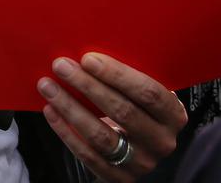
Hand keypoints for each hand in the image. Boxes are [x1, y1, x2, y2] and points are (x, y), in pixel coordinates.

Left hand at [38, 53, 187, 181]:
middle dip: (87, 85)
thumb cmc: (137, 111)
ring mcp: (141, 163)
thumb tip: (88, 51)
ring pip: (100, 134)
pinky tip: (50, 110)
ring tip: (47, 85)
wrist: (138, 153)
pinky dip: (65, 131)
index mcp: (173, 115)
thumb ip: (128, 79)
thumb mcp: (143, 96)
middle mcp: (162, 141)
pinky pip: (87, 154)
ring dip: (70, 107)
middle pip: (122, 111)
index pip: (148, 92)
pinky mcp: (119, 178)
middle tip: (60, 66)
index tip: (87, 58)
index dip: (117, 74)